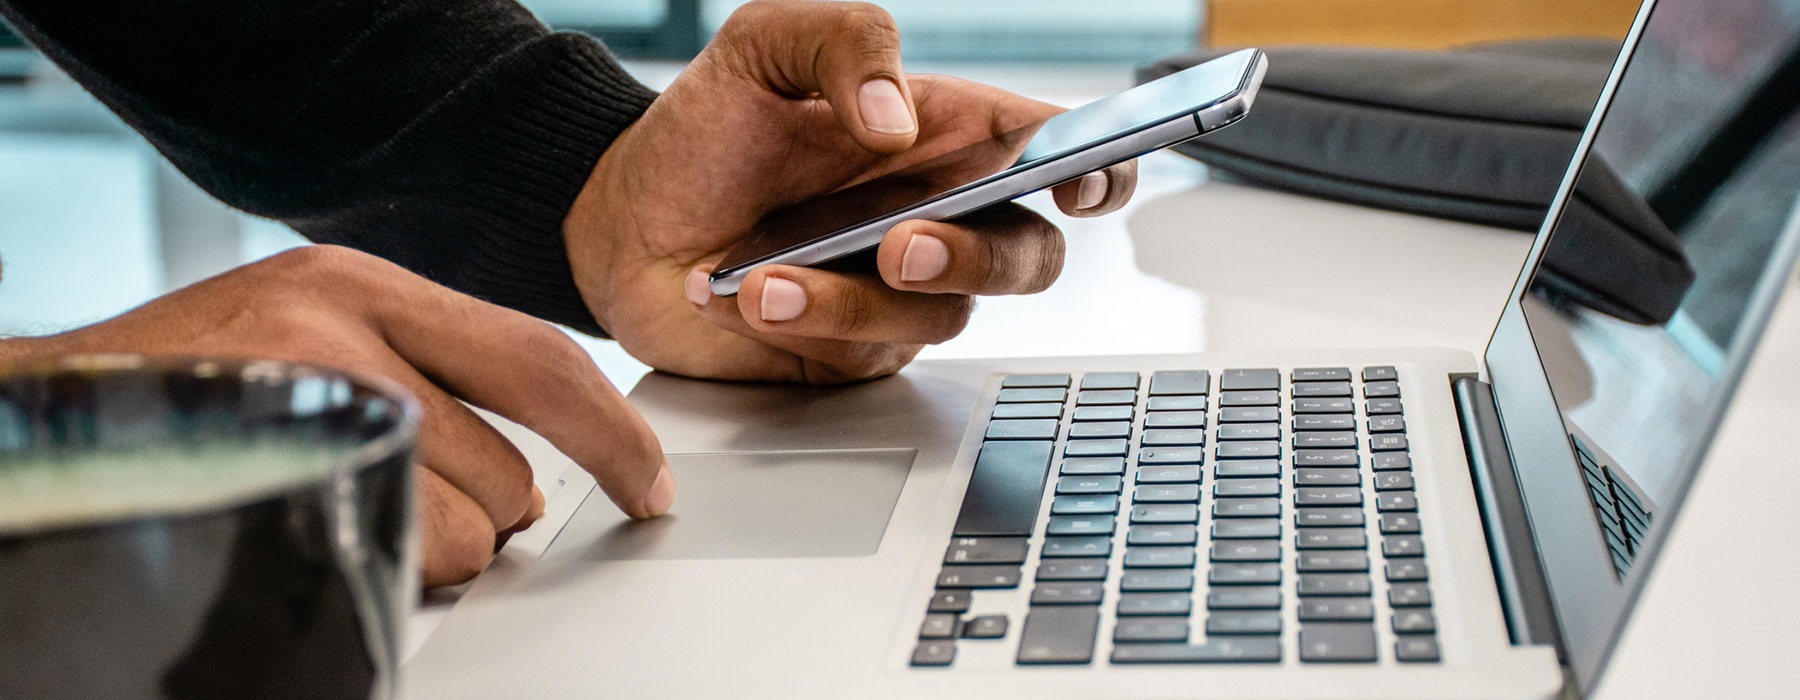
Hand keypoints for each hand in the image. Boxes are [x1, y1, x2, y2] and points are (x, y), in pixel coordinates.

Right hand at [5, 246, 672, 586]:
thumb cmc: (194, 383)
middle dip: (490, 517)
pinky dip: (384, 571)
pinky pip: (394, 554)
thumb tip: (539, 478)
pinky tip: (323, 537)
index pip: (541, 360)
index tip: (650, 484)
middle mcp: (338, 324)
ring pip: (463, 527)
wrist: (51, 413)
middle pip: (510, 467)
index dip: (615, 434)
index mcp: (363, 283)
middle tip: (416, 506)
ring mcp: (303, 395)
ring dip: (430, 550)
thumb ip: (426, 375)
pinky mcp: (270, 464)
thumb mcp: (311, 332)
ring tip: (346, 514)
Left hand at [565, 0, 1136, 382]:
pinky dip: (805, 323)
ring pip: (944, 316)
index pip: (1059, 152)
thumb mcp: (764, 44)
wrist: (619, 218)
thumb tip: (898, 118)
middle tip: (901, 243)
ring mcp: (901, 293)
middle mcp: (942, 217)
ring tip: (767, 273)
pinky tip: (742, 293)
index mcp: (949, 136)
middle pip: (1031, 256)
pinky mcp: (853, 350)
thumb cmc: (707, 128)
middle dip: (978, 256)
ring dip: (855, 298)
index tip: (1080, 183)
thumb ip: (847, 42)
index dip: (1100, 170)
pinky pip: (865, 352)